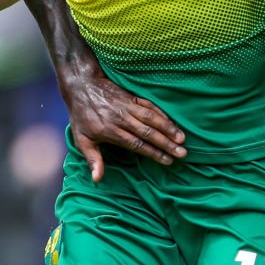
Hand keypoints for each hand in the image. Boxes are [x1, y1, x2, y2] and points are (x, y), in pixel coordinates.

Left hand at [61, 70, 186, 182]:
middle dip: (166, 143)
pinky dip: (162, 114)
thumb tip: (97, 179)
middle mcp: (122, 119)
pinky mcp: (132, 97)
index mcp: (111, 131)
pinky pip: (150, 105)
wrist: (82, 86)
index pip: (137, 144)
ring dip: (168, 128)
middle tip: (182, 153)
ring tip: (182, 139)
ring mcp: (128, 107)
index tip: (167, 161)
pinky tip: (172, 122)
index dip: (153, 153)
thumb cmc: (81, 116)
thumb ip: (92, 159)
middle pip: (148, 133)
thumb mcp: (81, 139)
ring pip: (152, 118)